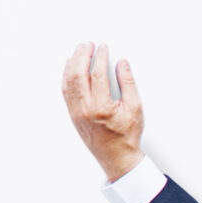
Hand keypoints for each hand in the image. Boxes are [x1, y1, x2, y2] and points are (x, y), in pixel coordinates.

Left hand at [60, 41, 145, 179]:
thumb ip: (128, 83)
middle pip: (78, 74)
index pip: (97, 74)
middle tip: (88, 45)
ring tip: (79, 51)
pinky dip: (67, 76)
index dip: (100, 57)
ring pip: (69, 82)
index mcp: (101, 107)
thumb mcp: (135, 108)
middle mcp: (85, 109)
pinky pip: (66, 91)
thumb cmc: (127, 135)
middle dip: (82, 56)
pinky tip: (70, 67)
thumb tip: (122, 63)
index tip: (103, 47)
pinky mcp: (72, 115)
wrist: (116, 158)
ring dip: (73, 64)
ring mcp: (76, 112)